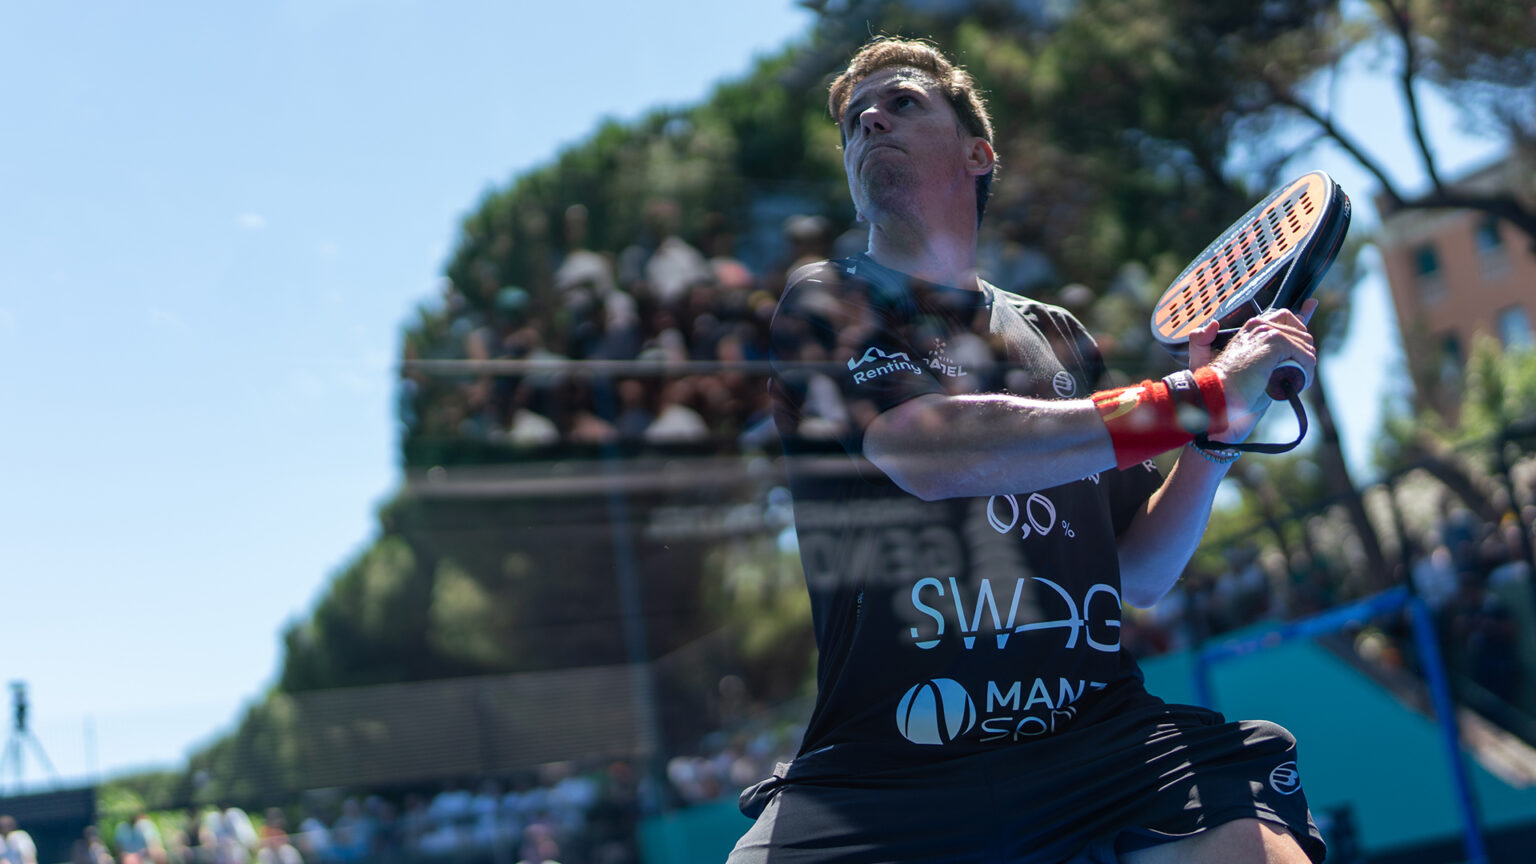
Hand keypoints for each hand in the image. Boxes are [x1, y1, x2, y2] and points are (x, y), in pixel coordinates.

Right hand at [1196, 299, 1318, 441]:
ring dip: (1305, 367)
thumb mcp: (1255, 365)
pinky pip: (1305, 356)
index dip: (1302, 312)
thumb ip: (1270, 352)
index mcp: (1254, 328)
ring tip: (1293, 383)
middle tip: (1296, 374)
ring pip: (1306, 346)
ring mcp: (1268, 331)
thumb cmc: (1233, 385)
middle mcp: (1260, 325)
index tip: (1312, 304)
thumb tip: (1263, 338)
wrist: (1220, 392)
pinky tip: (1298, 383)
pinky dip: (1306, 372)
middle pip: (1302, 333)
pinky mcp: (1275, 342)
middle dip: (1303, 355)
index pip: (1285, 315)